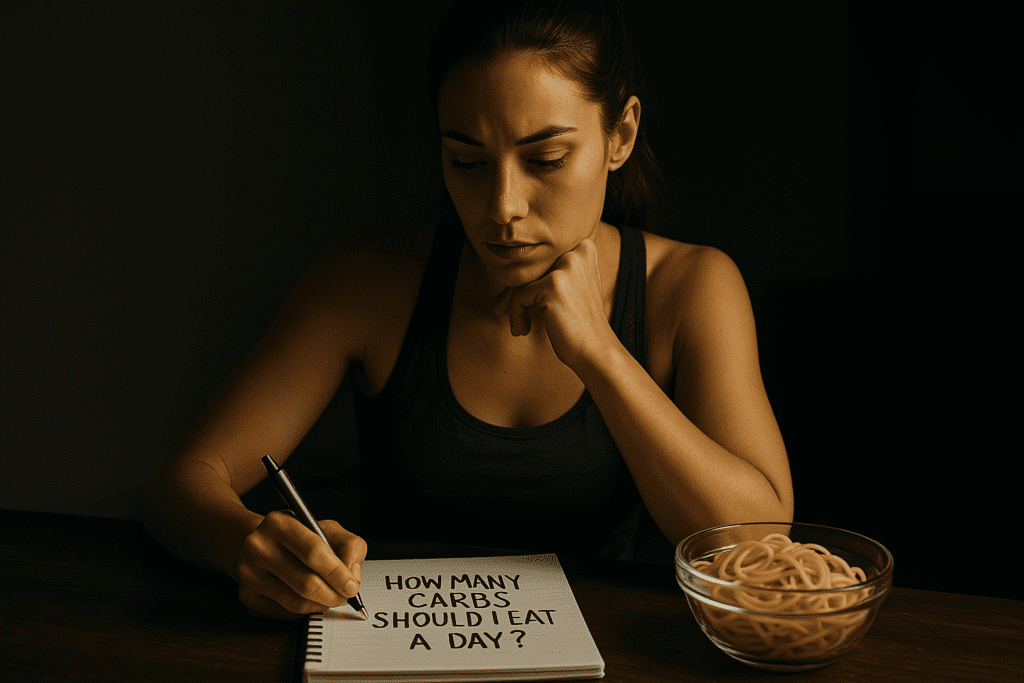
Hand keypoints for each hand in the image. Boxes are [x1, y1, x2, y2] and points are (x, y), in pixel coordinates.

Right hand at [236, 510, 366, 618]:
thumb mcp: (328, 529)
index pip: (312, 551)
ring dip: (321, 605)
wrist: (262, 544)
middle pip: (305, 582)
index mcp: (279, 523)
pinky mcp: (247, 595)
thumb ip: (349, 546)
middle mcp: (258, 546)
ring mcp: (249, 573)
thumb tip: (353, 577)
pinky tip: (311, 600)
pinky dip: (305, 611)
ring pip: (296, 602)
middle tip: (346, 596)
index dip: (337, 572)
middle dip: (333, 594)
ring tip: (331, 598)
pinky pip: (285, 613)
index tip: (352, 586)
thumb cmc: (299, 537)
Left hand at [493, 237, 616, 372]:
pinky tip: (523, 331)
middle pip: (530, 270)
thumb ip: (547, 275)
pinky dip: (516, 316)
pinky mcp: (553, 284)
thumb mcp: (568, 290)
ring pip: (521, 282)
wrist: (596, 350)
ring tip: (519, 327)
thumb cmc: (579, 324)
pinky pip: (518, 297)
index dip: (526, 283)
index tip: (518, 304)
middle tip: (502, 311)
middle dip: (512, 293)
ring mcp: (566, 266)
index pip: (541, 262)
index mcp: (584, 247)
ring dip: (513, 307)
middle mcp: (577, 252)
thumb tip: (506, 274)